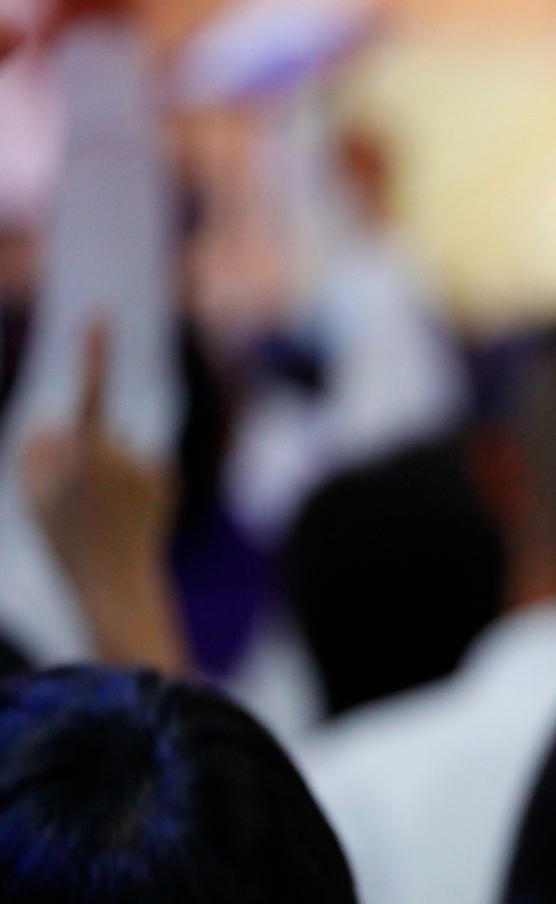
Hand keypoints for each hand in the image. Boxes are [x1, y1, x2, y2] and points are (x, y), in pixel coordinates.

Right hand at [23, 322, 185, 672]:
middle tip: (76, 505)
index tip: (100, 315)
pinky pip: (139, 465)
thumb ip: (35, 450)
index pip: (90, 391)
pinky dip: (130, 480)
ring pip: (118, 450)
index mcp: (86, 453)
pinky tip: (127, 512)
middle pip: (92, 433)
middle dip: (80, 456)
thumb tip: (53, 423)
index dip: (94, 352)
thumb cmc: (65, 538)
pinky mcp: (169, 477)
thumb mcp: (32, 494)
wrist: (115, 582)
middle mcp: (125, 453)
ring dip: (107, 472)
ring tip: (104, 513)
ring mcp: (151, 466)